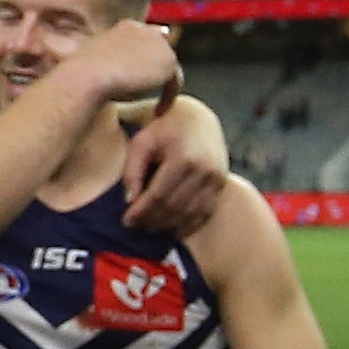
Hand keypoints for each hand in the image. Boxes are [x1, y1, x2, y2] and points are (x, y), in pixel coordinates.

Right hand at [69, 16, 182, 106]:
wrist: (86, 78)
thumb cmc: (83, 76)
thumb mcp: (97, 64)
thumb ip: (114, 62)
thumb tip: (123, 75)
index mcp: (128, 27)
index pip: (145, 41)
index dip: (144, 60)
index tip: (140, 78)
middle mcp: (146, 31)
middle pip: (159, 52)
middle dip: (156, 71)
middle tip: (151, 94)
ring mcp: (159, 44)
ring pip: (166, 68)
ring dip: (161, 86)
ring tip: (154, 105)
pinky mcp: (169, 60)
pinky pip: (175, 82)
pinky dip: (168, 97)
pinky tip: (158, 111)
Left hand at [123, 93, 232, 236]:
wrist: (196, 118)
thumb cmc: (162, 130)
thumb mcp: (141, 143)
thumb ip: (132, 171)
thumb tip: (129, 201)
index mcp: (183, 158)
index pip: (159, 195)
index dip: (141, 212)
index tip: (126, 222)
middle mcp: (205, 170)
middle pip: (175, 206)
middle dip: (153, 220)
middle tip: (135, 227)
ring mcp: (217, 178)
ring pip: (191, 213)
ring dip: (169, 225)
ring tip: (150, 227)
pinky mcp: (222, 184)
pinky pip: (206, 211)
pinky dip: (189, 224)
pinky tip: (173, 230)